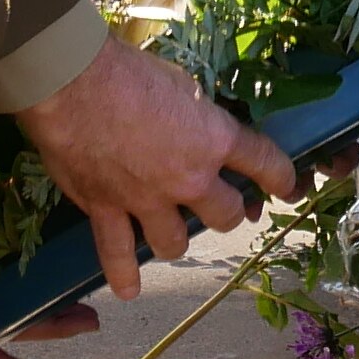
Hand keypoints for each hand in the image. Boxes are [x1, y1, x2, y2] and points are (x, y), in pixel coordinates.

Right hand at [15, 39, 294, 298]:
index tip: (285, 186)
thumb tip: (201, 129)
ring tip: (169, 231)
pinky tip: (130, 289)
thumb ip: (197, 116)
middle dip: (225, 211)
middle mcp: (189, 179)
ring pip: (175, 244)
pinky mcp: (106, 210)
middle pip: (224, 216)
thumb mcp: (182, 83)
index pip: (266, 165)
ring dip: (176, 239)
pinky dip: (124, 274)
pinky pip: (118, 255)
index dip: (281, 178)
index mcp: (215, 140)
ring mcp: (147, 201)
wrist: (73, 81)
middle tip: (216, 204)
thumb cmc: (128, 69)